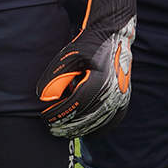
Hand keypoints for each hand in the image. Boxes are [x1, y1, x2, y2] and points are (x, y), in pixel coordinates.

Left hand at [36, 0, 136, 137]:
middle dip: (65, 126)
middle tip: (51, 128)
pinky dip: (94, 129)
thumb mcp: (69, 56)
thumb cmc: (89, 45)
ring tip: (63, 130)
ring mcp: (120, 100)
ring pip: (96, 125)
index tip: (44, 118)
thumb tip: (44, 99)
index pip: (73, 107)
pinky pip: (108, 124)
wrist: (114, 37)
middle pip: (84, 120)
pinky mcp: (123, 103)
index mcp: (98, 82)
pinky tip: (82, 129)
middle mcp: (111, 94)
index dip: (56, 116)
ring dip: (78, 129)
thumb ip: (55, 77)